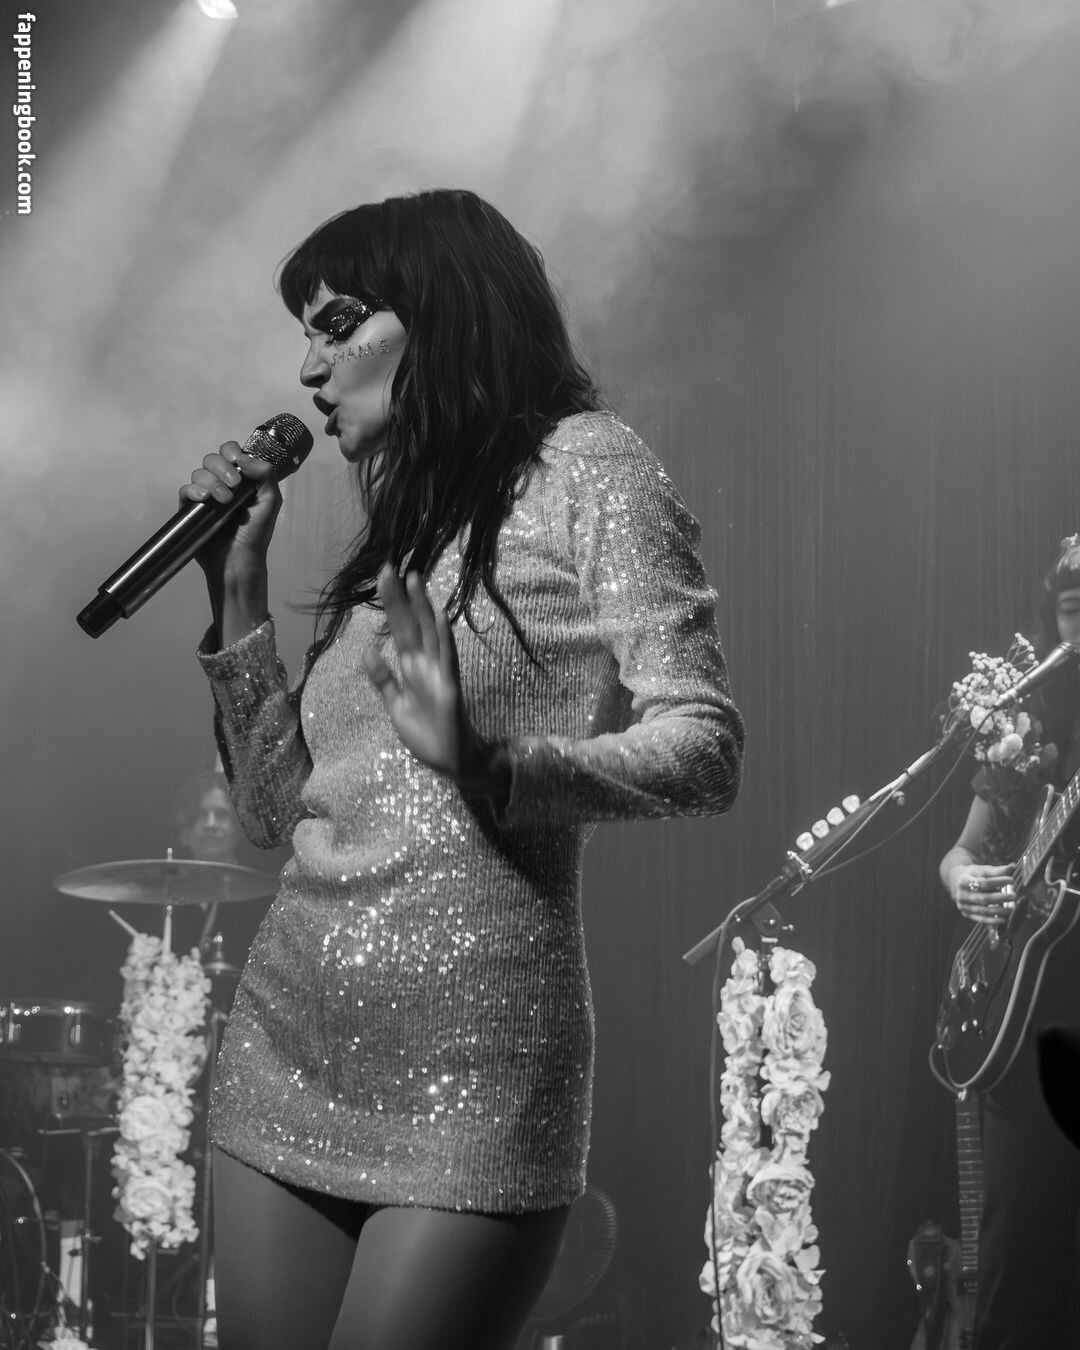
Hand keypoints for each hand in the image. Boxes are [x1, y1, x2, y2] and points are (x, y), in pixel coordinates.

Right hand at [178, 441, 281, 581]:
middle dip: (222, 468)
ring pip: (199, 473)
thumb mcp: (271, 499)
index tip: (238, 465)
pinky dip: (195, 490)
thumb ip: (265, 472)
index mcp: (240, 479)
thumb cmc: (257, 533)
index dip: (231, 453)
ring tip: (224, 501)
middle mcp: (221, 484)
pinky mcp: (190, 509)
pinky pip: (185, 489)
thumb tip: (243, 456)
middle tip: (234, 486)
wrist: (240, 558)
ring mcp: (205, 496)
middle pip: (211, 459)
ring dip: (213, 483)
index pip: (229, 452)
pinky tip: (205, 499)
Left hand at [363, 566, 495, 785]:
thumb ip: (383, 679)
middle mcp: (425, 664)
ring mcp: (439, 673)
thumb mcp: (396, 705)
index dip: (392, 603)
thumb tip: (367, 651)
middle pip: (412, 624)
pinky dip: (443, 638)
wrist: (451, 762)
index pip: (399, 628)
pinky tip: (440, 617)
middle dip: (402, 597)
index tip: (382, 576)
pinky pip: (447, 659)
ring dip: (423, 606)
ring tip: (415, 578)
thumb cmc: (427, 735)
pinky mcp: (450, 688)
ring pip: (430, 633)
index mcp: (411, 668)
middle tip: (391, 566)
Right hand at [947, 863, 1016, 923]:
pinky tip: (1002, 920)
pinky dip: (992, 921)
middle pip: (983, 898)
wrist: (956, 882)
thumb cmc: (973, 875)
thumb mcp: (982, 870)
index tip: (1011, 880)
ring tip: (1011, 908)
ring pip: (982, 910)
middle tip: (1014, 896)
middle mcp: (961, 894)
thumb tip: (1013, 866)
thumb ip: (997, 870)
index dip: (998, 881)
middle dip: (1000, 898)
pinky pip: (980, 919)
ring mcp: (963, 905)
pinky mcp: (966, 913)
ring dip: (998, 911)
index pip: (983, 882)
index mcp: (964, 880)